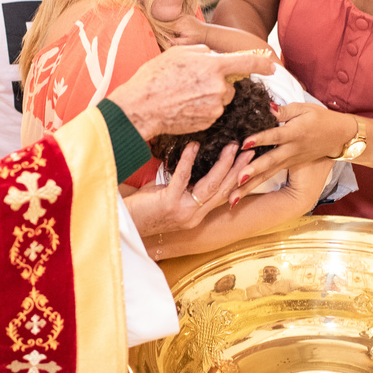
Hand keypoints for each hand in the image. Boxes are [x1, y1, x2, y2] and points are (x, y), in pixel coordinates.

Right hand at [107, 45, 274, 138]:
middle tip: (192, 83)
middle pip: (229, 86)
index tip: (272, 66)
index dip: (261, 64)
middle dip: (217, 84)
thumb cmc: (155, 77)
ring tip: (183, 95)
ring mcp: (214, 108)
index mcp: (213, 66)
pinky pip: (211, 113)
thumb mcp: (178, 53)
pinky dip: (201, 110)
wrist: (140, 108)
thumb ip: (202, 51)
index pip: (246, 63)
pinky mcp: (207, 123)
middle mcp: (218, 88)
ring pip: (220, 101)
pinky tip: (183, 107)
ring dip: (208, 97)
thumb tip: (213, 55)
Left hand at [125, 142, 252, 236]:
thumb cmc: (143, 209)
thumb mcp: (170, 197)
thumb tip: (193, 164)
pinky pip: (183, 178)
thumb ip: (184, 186)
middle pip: (223, 189)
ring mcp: (183, 211)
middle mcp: (194, 216)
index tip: (248, 159)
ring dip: (223, 164)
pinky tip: (193, 146)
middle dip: (238, 168)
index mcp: (196, 215)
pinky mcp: (169, 204)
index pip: (223, 194)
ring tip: (231, 147)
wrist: (124, 226)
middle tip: (248, 149)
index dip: (238, 177)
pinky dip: (188, 160)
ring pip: (210, 185)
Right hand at [166, 14, 207, 46]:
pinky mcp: (186, 16)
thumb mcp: (186, 42)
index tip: (167, 36)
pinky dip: (177, 22)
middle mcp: (181, 18)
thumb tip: (166, 42)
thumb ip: (176, 42)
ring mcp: (184, 16)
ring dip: (173, 26)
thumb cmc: (197, 39)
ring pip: (173, 20)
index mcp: (178, 25)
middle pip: (169, 23)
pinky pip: (178, 18)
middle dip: (169, 29)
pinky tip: (181, 28)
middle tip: (174, 35)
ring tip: (178, 32)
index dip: (165, 32)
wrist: (206, 33)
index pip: (166, 27)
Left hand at [235, 104, 353, 193]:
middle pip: (270, 161)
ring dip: (250, 186)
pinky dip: (255, 184)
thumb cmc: (320, 119)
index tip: (244, 142)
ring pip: (267, 174)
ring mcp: (289, 160)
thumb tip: (267, 108)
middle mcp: (291, 150)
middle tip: (238, 178)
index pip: (275, 136)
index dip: (260, 139)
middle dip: (254, 170)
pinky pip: (269, 176)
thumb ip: (285, 110)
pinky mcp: (288, 166)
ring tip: (233, 198)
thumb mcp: (305, 109)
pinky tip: (239, 193)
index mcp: (294, 133)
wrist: (339, 137)